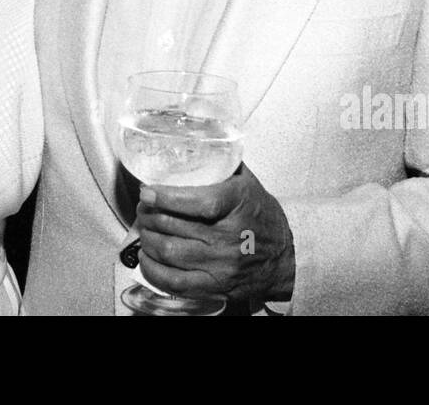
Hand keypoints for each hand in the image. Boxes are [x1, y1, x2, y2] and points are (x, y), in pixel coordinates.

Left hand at [135, 164, 294, 308]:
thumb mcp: (247, 182)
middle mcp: (230, 236)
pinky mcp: (216, 286)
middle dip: (149, 216)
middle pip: (175, 227)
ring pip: (170, 252)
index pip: (199, 201)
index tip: (148, 191)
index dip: (167, 197)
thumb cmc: (260, 215)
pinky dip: (154, 270)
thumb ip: (222, 163)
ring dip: (148, 239)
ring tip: (144, 228)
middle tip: (143, 208)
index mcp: (239, 203)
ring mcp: (223, 265)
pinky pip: (176, 282)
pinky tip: (146, 257)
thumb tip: (191, 142)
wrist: (285, 256)